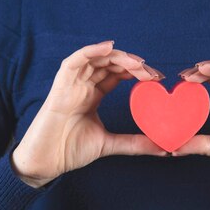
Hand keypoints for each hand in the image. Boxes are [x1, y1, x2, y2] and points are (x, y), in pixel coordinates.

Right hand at [11, 40, 167, 187]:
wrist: (45, 162)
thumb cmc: (70, 150)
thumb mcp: (109, 144)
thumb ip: (134, 143)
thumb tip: (163, 148)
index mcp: (93, 95)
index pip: (117, 74)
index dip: (136, 71)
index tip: (156, 77)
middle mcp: (83, 85)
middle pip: (109, 63)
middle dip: (132, 63)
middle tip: (151, 72)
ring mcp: (71, 84)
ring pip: (96, 58)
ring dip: (118, 56)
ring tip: (137, 62)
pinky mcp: (60, 86)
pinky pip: (74, 61)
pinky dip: (91, 51)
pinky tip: (109, 47)